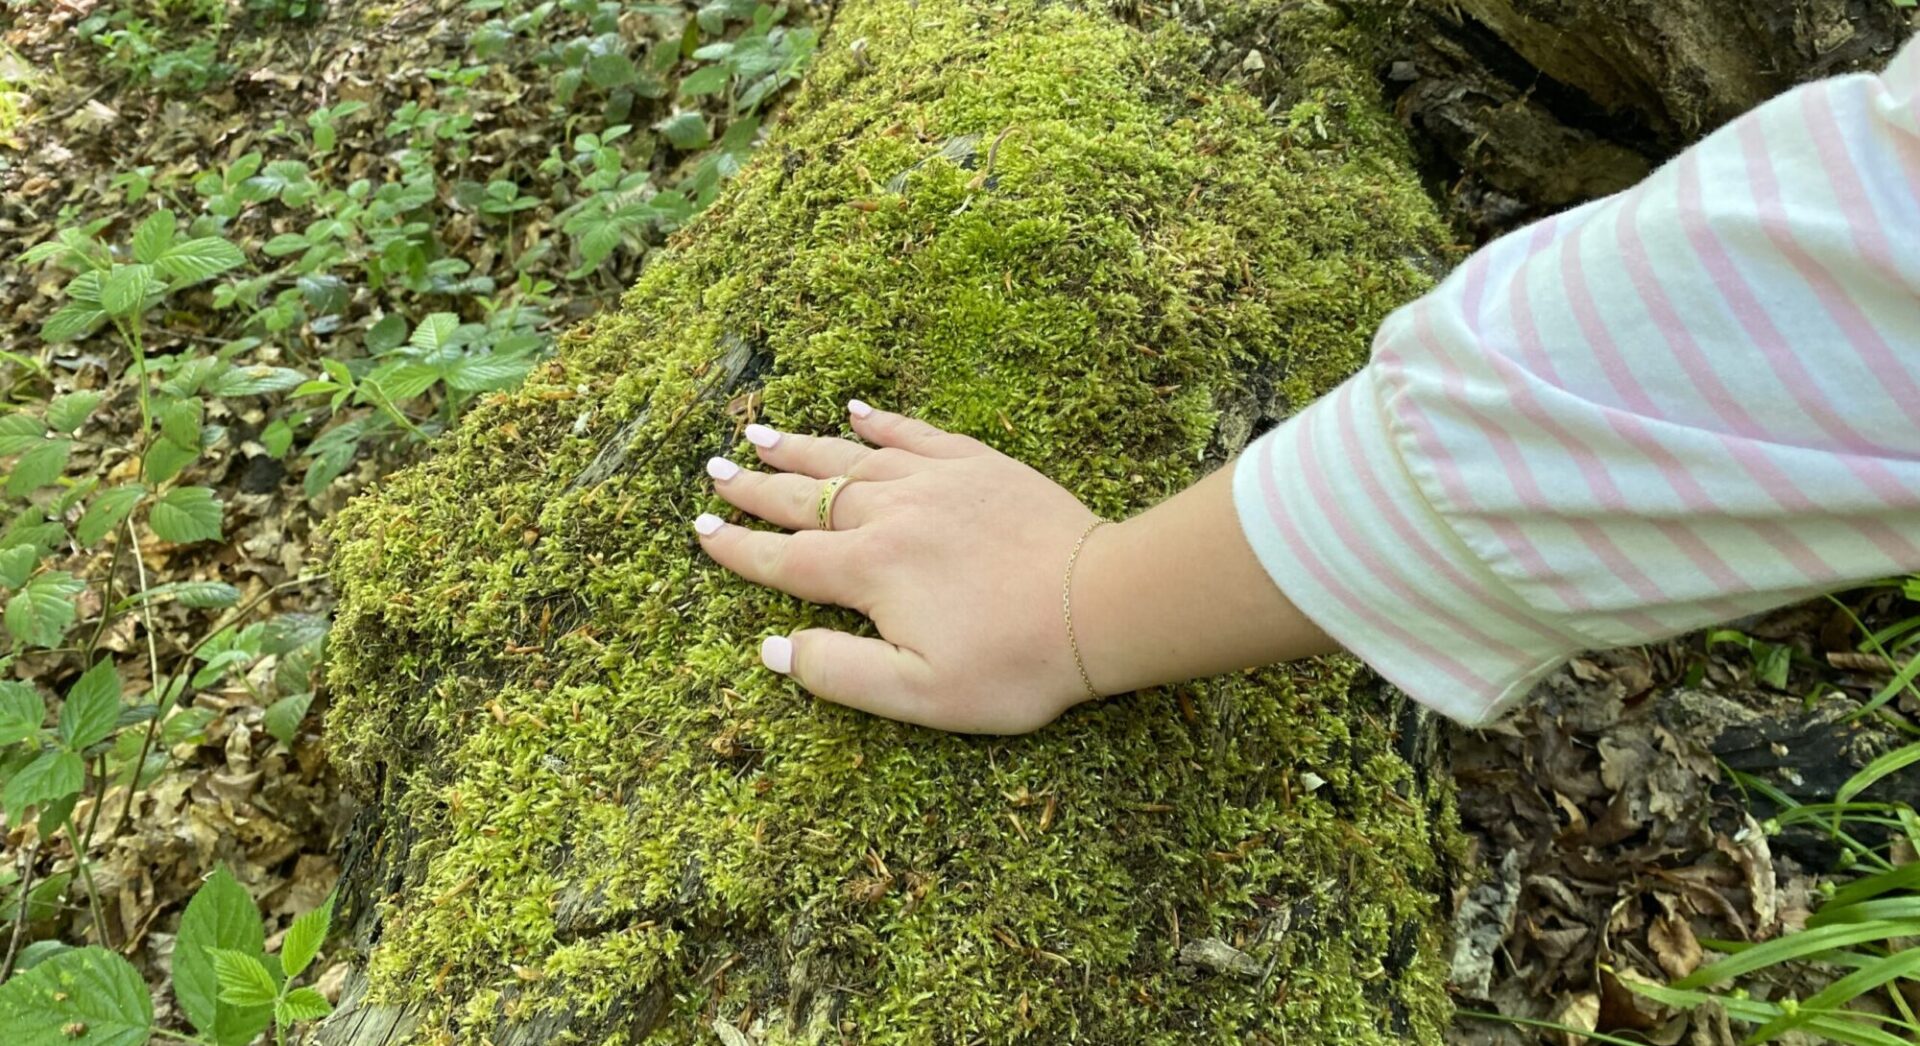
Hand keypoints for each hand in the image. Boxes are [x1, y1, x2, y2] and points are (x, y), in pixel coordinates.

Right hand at [694, 400, 1101, 733]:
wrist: (1102, 605)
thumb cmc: (1013, 663)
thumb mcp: (919, 695)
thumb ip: (838, 673)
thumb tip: (771, 648)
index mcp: (870, 572)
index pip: (786, 560)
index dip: (738, 548)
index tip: (699, 530)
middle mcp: (892, 515)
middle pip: (808, 498)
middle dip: (755, 486)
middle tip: (714, 469)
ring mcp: (936, 482)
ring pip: (852, 457)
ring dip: (802, 447)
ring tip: (760, 433)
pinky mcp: (980, 464)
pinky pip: (916, 432)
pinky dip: (881, 420)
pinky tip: (855, 408)